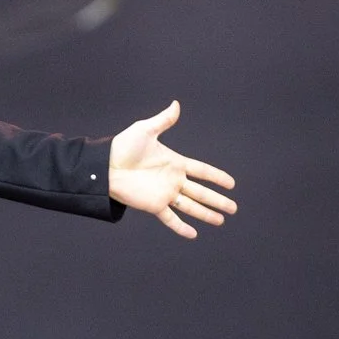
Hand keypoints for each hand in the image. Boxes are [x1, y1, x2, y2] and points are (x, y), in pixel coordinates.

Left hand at [107, 101, 236, 238]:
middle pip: (201, 192)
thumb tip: (176, 104)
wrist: (105, 166)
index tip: (231, 184)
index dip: (216, 177)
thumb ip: (163, 121)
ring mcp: (164, 194)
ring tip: (221, 221)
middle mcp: (173, 180)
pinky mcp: (153, 205)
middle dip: (217, 200)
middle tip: (233, 208)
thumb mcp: (146, 130)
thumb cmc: (124, 146)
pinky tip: (193, 234)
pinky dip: (181, 227)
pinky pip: (170, 219)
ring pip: (191, 207)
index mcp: (175, 163)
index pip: (202, 171)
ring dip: (206, 214)